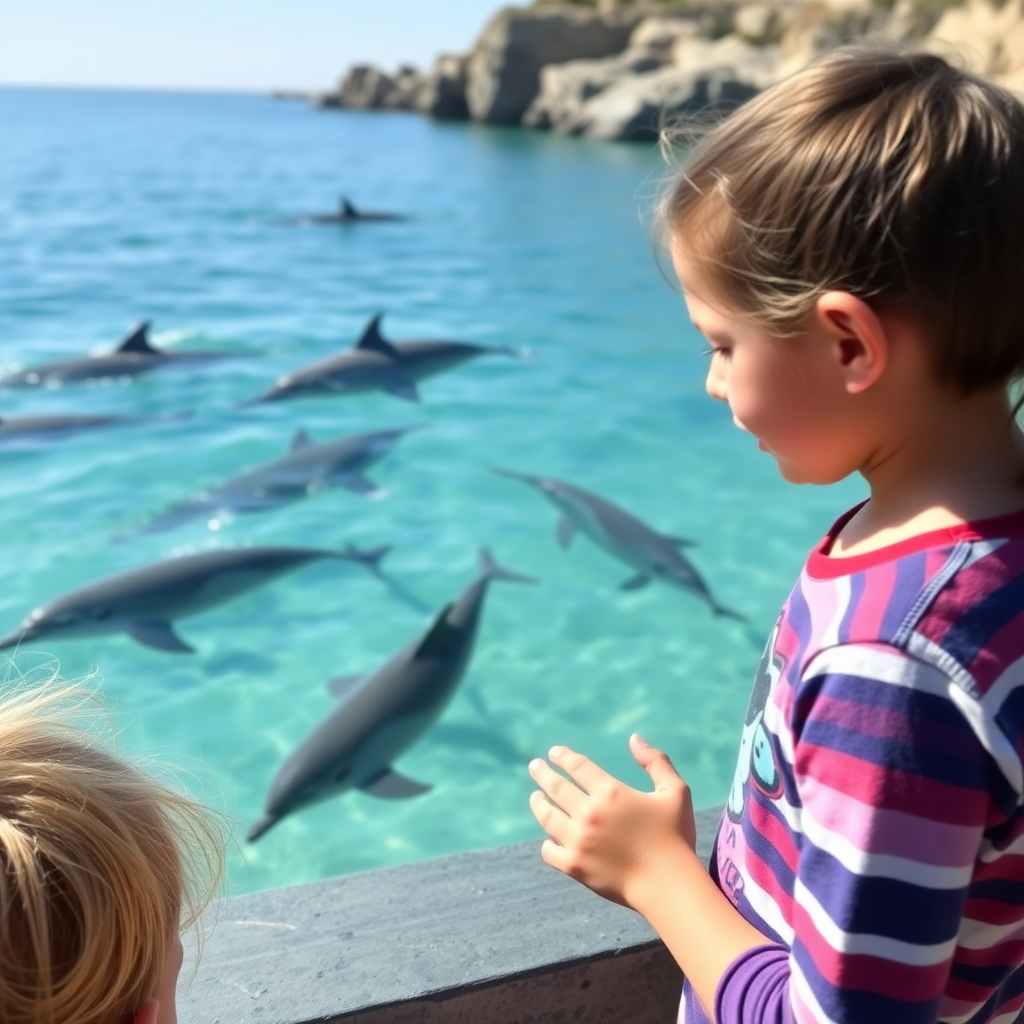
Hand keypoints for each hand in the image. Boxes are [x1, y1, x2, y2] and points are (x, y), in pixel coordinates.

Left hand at [528, 734, 696, 908]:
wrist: (669, 885)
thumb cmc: (675, 836)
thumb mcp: (675, 791)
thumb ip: (656, 761)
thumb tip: (634, 738)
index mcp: (610, 792)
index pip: (577, 766)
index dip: (564, 756)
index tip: (554, 752)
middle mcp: (589, 813)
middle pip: (556, 787)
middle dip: (542, 773)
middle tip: (534, 766)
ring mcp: (578, 840)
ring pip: (547, 816)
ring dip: (538, 803)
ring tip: (535, 797)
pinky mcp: (574, 866)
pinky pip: (549, 851)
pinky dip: (547, 842)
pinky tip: (549, 837)